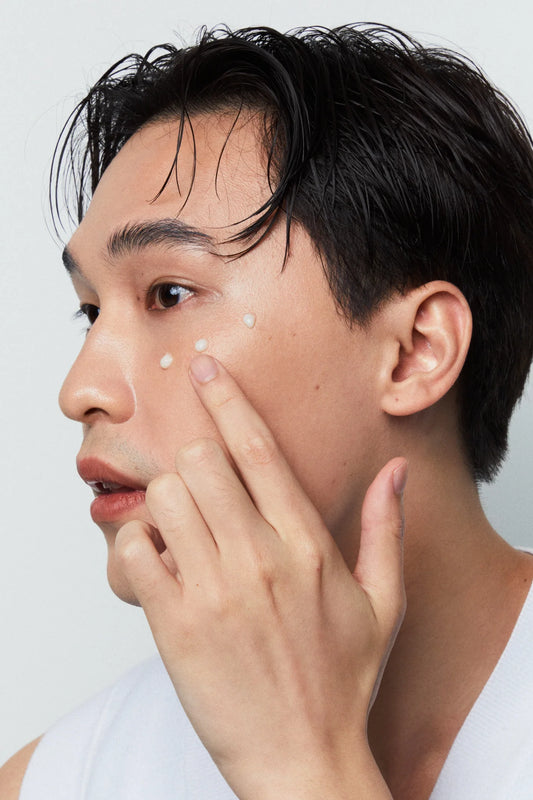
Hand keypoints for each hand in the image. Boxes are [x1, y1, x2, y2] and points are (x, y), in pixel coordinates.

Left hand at [116, 354, 406, 799]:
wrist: (302, 757)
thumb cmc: (341, 680)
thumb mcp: (383, 603)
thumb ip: (384, 530)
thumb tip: (397, 472)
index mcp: (306, 546)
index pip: (258, 449)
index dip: (228, 399)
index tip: (204, 368)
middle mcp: (259, 558)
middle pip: (201, 461)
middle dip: (193, 460)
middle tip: (200, 484)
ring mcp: (214, 591)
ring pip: (164, 498)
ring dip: (166, 503)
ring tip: (183, 530)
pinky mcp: (175, 626)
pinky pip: (136, 553)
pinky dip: (139, 547)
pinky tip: (161, 565)